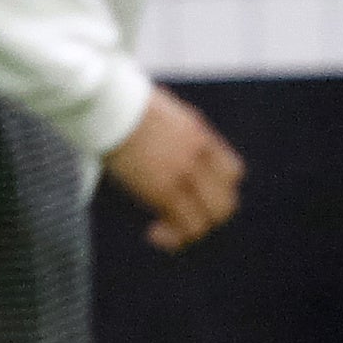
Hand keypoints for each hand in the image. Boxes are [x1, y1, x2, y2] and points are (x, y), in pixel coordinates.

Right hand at [106, 84, 242, 251]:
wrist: (110, 105)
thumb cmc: (125, 106)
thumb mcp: (166, 114)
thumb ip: (179, 134)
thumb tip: (171, 145)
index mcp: (201, 136)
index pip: (232, 173)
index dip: (219, 190)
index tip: (196, 196)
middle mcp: (199, 157)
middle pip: (226, 202)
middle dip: (208, 217)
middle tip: (184, 218)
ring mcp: (184, 175)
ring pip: (208, 220)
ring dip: (189, 233)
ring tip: (166, 232)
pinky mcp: (163, 190)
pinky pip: (183, 226)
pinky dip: (171, 238)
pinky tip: (152, 233)